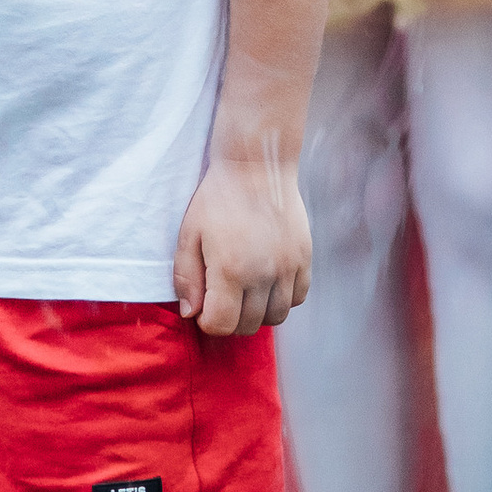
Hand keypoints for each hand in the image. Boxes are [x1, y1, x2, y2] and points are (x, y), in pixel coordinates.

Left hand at [172, 152, 312, 335]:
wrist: (257, 166)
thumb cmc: (217, 199)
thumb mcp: (189, 234)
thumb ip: (187, 278)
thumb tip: (190, 313)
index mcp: (231, 269)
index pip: (222, 324)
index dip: (209, 322)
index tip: (204, 307)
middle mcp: (263, 274)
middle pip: (249, 325)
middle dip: (231, 320)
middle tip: (222, 300)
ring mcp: (288, 267)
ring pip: (276, 317)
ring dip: (257, 313)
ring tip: (245, 293)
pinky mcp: (304, 258)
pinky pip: (298, 298)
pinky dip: (282, 299)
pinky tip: (267, 283)